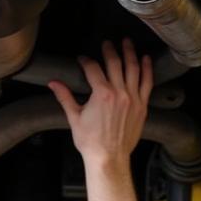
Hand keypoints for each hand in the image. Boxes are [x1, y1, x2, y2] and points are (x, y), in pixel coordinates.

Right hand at [48, 38, 152, 165]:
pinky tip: (145, 59)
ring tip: (127, 42)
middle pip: (115, 63)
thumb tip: (53, 83)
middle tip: (107, 43)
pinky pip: (147, 83)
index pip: (93, 68)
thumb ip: (65, 97)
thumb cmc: (91, 141)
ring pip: (133, 68)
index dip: (86, 61)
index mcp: (101, 94)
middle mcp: (119, 93)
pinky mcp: (142, 106)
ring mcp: (133, 99)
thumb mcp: (74, 117)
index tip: (82, 60)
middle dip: (110, 50)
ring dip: (130, 53)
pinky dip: (147, 69)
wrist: (109, 158)